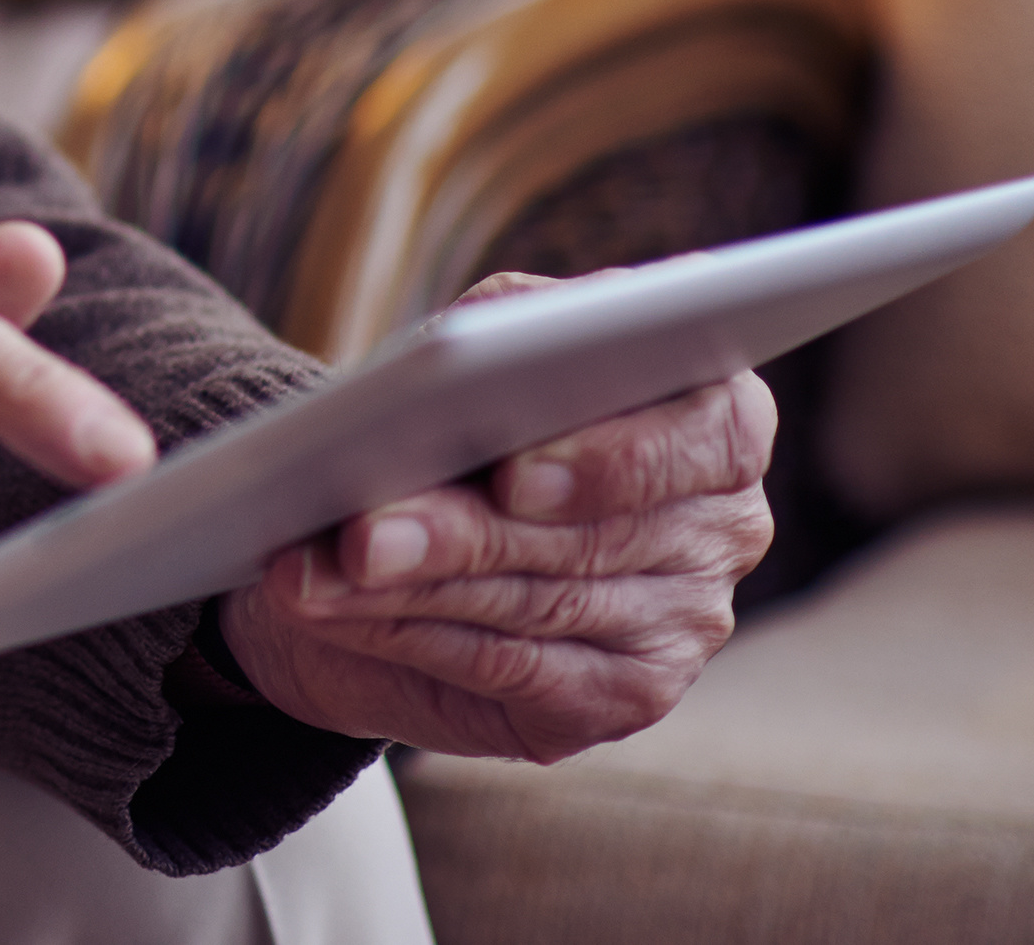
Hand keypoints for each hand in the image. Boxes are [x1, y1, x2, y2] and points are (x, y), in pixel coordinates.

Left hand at [216, 272, 776, 760]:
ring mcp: (688, 620)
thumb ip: (496, 338)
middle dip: (459, 534)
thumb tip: (461, 358)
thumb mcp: (476, 355)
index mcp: (718, 416)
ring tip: (309, 572)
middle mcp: (724, 522)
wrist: (415, 524)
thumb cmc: (463, 415)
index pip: (712, 433)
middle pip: (590, 535)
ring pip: (535, 604)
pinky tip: (333, 614)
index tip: (515, 475)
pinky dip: (407, 636)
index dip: (615, 457)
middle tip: (358, 534)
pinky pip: (512, 669)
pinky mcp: (626, 695)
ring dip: (407, 591)